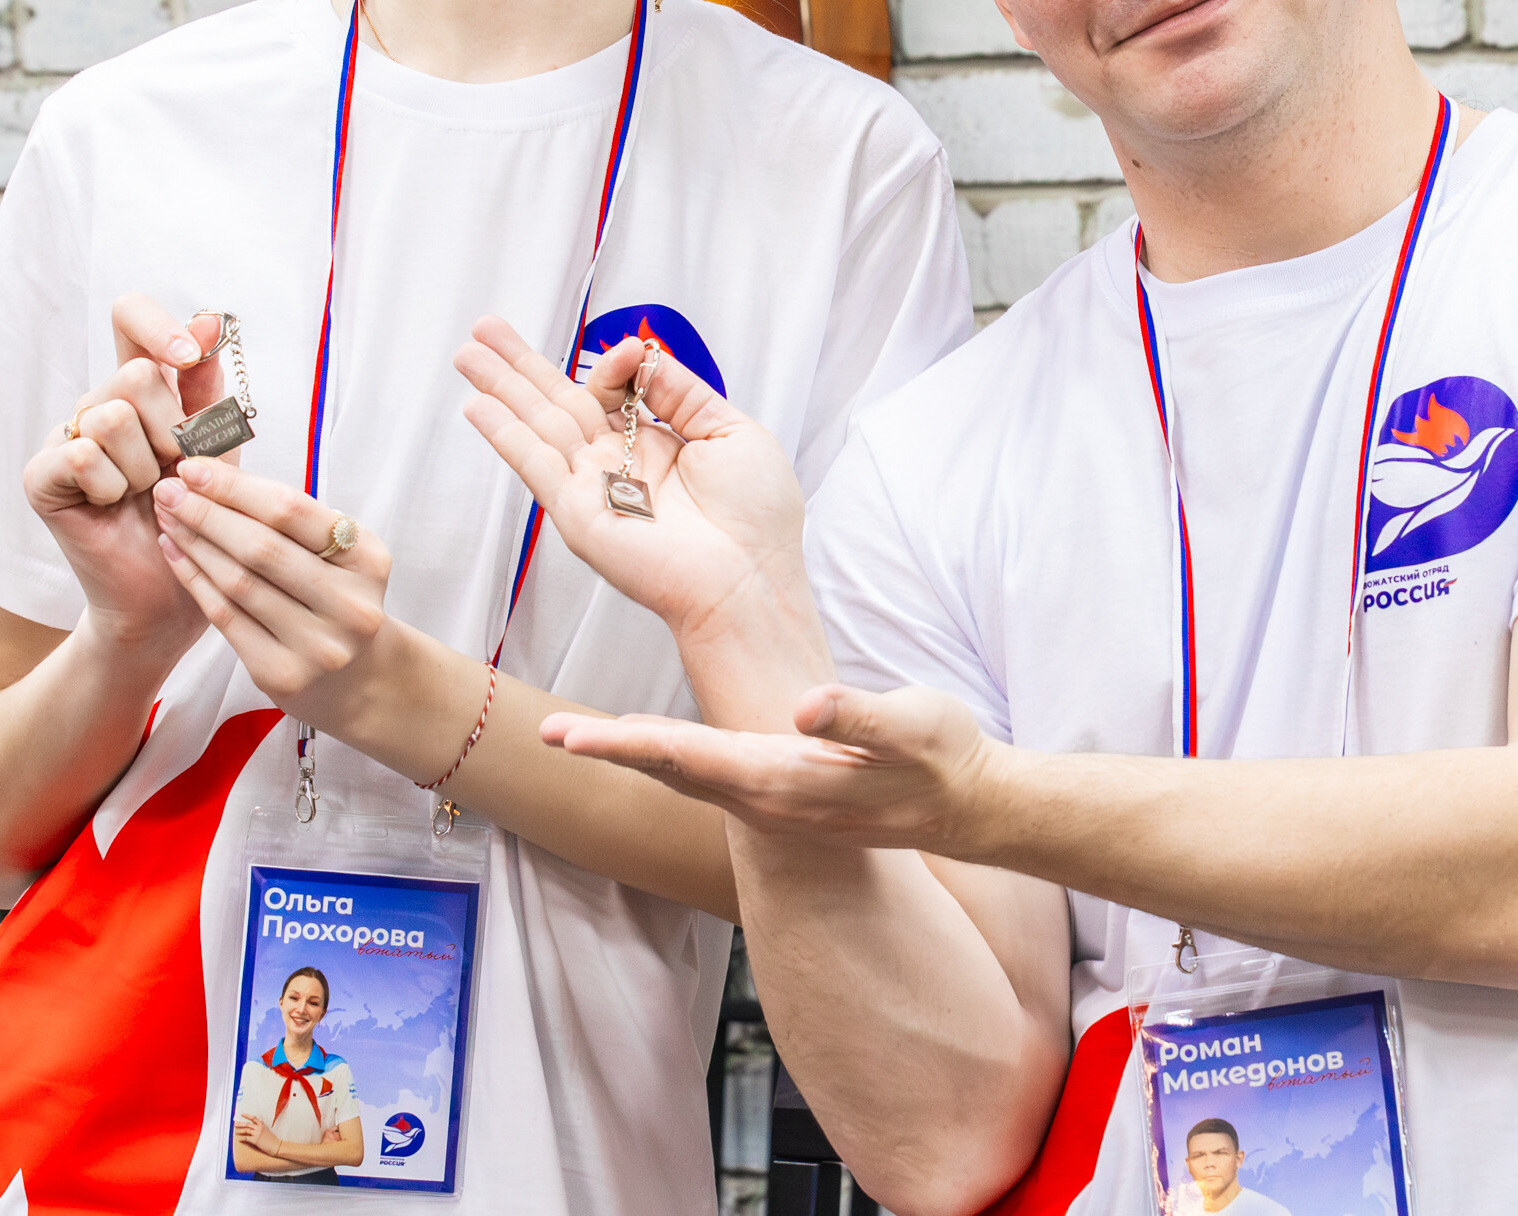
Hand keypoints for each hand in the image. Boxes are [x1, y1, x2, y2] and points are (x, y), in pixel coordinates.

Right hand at [23, 297, 240, 656]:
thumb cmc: (197, 517)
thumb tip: (207, 319)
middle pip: (134, 373)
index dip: (158, 326)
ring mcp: (66, 438)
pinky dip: (111, 487)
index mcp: (141, 389)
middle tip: (172, 471)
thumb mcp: (215, 447)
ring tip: (145, 495)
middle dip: (171, 430)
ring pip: (112, 415)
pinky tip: (112, 507)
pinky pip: (82, 455)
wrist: (172, 591)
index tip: (189, 356)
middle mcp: (99, 404)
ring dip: (145, 467)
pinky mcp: (41, 476)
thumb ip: (206, 389)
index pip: (130, 318)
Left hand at [155, 456, 391, 734]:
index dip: (236, 486)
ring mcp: (317, 644)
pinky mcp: (282, 674)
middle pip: (261, 547)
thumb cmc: (335, 598)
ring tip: (167, 516)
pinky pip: (226, 617)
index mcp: (367, 559)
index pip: (292, 511)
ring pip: (239, 582)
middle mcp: (349, 604)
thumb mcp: (338, 555)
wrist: (357, 677)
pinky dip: (194, 580)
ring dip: (194, 543)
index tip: (194, 466)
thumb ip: (292, 521)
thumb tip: (216, 474)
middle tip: (169, 488)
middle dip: (207, 512)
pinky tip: (175, 554)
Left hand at [234, 1114, 269, 1142]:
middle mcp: (259, 1128)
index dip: (247, 1116)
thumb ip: (260, 1128)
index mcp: (262, 1125)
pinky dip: (241, 1138)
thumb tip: (253, 1127)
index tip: (242, 1114)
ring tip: (235, 1131)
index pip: (253, 1118)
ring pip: (246, 1130)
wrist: (276, 1145)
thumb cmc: (272, 1139)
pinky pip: (246, 1138)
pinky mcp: (255, 1140)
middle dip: (240, 1123)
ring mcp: (257, 1134)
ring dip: (240, 1131)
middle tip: (235, 1123)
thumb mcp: (266, 1130)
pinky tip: (238, 1139)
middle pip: (248, 1124)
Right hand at [455, 318, 821, 686]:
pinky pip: (535, 465)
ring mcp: (593, 489)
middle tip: (484, 328)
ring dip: (500, 388)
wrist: (749, 580)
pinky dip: (505, 434)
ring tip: (466, 352)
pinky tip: (477, 406)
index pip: (611, 393)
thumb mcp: (731, 431)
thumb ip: (682, 393)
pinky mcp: (577, 514)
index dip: (610, 365)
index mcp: (655, 447)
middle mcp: (617, 466)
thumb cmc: (756, 518)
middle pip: (558, 402)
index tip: (626, 353)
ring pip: (538, 425)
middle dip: (520, 367)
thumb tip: (642, 355)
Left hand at [540, 681, 1003, 856]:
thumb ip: (861, 718)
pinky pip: (711, 776)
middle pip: (671, 770)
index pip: (688, 758)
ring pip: (687, 775)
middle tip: (546, 733)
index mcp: (784, 780)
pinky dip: (670, 757)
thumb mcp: (913, 727)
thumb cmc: (945, 760)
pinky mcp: (784, 794)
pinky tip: (652, 741)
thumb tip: (808, 708)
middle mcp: (767, 800)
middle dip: (609, 751)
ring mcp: (774, 803)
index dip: (626, 743)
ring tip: (582, 735)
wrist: (971, 808)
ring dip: (632, 754)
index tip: (573, 736)